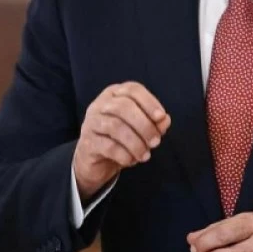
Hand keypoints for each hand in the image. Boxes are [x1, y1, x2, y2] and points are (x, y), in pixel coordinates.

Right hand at [73, 81, 170, 198]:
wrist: (96, 161)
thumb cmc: (121, 139)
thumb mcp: (141, 129)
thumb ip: (154, 122)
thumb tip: (165, 120)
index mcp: (115, 94)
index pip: (132, 89)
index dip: (149, 101)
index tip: (161, 117)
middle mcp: (100, 104)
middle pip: (123, 107)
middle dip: (144, 125)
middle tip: (156, 142)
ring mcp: (91, 122)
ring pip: (115, 126)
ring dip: (136, 142)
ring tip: (145, 155)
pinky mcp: (87, 142)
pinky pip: (108, 146)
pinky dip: (124, 154)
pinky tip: (131, 160)